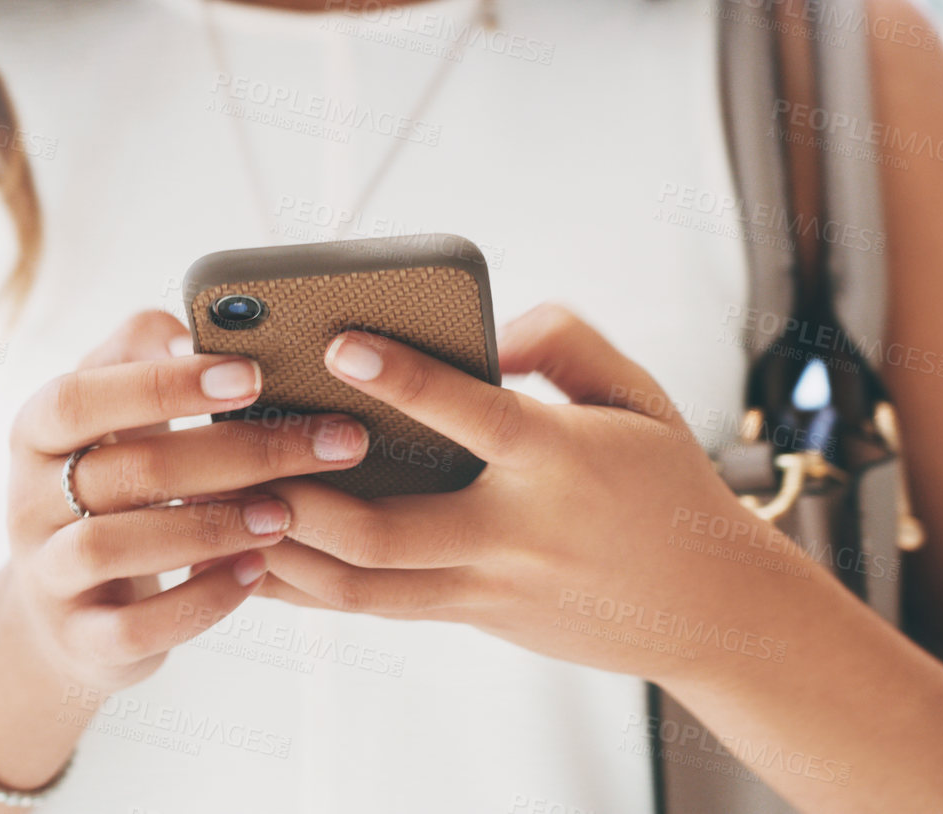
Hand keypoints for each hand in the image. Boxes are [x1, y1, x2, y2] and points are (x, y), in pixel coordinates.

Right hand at [0, 310, 370, 694]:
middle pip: (127, 470)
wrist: (61, 614)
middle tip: (329, 442)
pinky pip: (138, 626)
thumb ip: (141, 356)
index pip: (83, 396)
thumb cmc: (110, 488)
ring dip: (211, 525)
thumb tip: (191, 322)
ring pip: (116, 546)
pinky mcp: (80, 641)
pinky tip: (256, 571)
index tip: (254, 373)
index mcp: (37, 431)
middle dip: (236, 453)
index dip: (166, 384)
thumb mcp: (110, 417)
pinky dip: (202, 599)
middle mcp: (28, 501)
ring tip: (285, 512)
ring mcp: (47, 577)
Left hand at [256, 303, 782, 681]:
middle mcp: (516, 533)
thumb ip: (564, 340)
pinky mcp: (473, 615)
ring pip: (364, 587)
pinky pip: (375, 606)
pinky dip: (312, 585)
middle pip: (386, 531)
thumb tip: (488, 326)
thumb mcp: (638, 395)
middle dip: (303, 493)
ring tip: (230, 504)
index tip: (338, 340)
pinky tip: (259, 555)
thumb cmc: (668, 486)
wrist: (711, 608)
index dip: (402, 377)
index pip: (472, 416)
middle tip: (245, 446)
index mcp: (560, 462)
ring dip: (288, 550)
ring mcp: (488, 587)